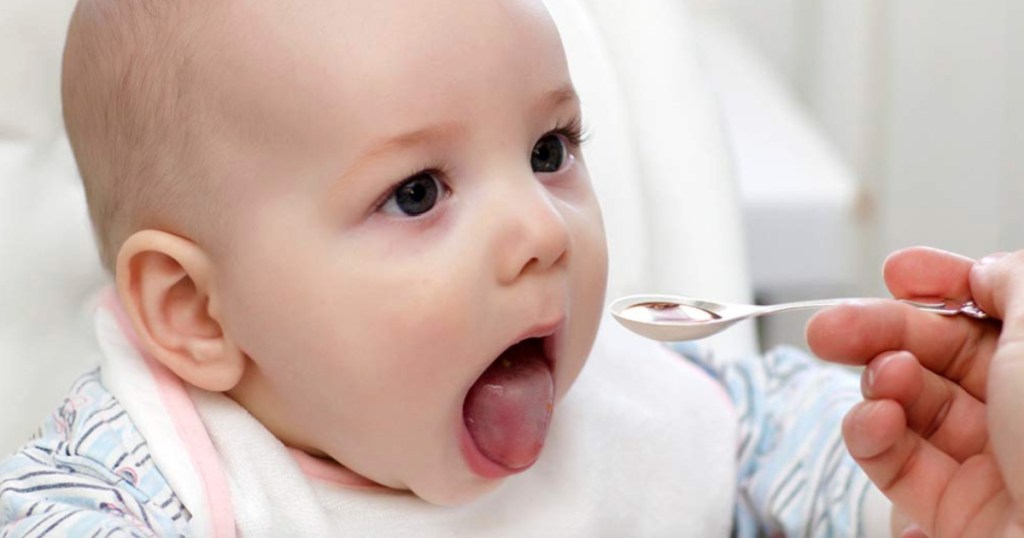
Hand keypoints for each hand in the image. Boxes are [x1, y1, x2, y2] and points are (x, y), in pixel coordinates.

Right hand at [806, 247, 1023, 536]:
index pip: (989, 311)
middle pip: (935, 353)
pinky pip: (893, 460)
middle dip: (878, 331)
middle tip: (829, 326)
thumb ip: (1010, 280)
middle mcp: (1022, 410)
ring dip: (878, 382)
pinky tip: (876, 419)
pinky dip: (871, 434)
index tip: (896, 272)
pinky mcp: (949, 507)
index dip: (941, 284)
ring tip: (882, 378)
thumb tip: (981, 270)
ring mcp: (986, 460)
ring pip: (907, 403)